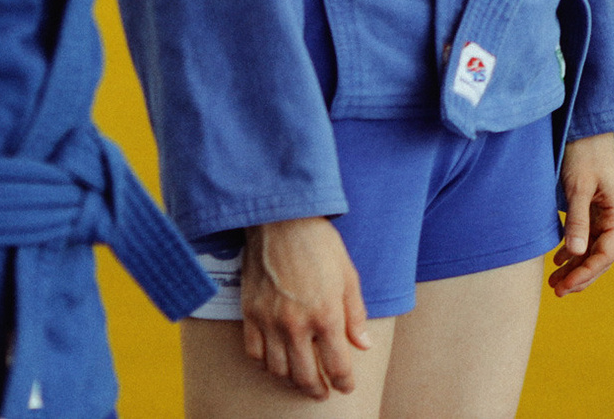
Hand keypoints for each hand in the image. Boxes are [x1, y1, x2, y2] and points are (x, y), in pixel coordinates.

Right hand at [242, 217, 372, 398]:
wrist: (282, 221)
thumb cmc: (320, 244)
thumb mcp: (349, 276)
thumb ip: (355, 315)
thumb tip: (363, 345)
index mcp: (326, 315)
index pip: (336, 364)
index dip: (343, 382)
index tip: (346, 387)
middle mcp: (296, 324)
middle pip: (305, 374)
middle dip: (316, 389)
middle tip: (322, 393)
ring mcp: (269, 321)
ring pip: (278, 369)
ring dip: (290, 380)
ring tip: (300, 381)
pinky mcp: (250, 314)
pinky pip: (254, 352)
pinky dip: (265, 364)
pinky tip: (275, 363)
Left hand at [549, 132, 613, 297]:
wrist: (587, 129)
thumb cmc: (585, 153)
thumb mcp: (578, 188)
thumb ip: (578, 221)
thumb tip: (577, 253)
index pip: (605, 255)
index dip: (586, 274)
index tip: (565, 287)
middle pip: (601, 258)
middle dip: (580, 276)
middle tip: (557, 291)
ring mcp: (606, 214)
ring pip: (592, 250)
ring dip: (575, 267)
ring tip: (554, 282)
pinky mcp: (595, 209)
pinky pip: (586, 238)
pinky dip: (573, 251)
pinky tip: (558, 261)